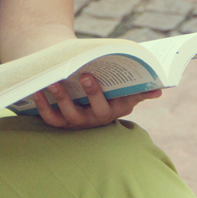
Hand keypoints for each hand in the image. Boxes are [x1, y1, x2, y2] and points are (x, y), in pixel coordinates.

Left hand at [32, 74, 161, 130]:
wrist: (80, 86)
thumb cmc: (105, 83)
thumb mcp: (123, 87)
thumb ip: (139, 88)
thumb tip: (159, 90)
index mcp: (115, 109)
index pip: (120, 105)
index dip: (115, 95)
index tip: (102, 76)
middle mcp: (97, 119)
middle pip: (96, 112)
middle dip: (92, 94)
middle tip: (86, 75)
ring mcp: (78, 122)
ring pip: (69, 115)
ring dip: (61, 98)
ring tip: (54, 81)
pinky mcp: (60, 122)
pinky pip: (50, 117)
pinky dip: (42, 106)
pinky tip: (37, 91)